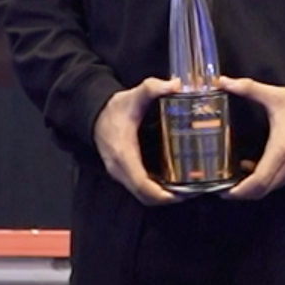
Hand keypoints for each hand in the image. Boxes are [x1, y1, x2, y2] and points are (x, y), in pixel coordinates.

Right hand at [93, 79, 179, 205]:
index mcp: (123, 154)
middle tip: (191, 192)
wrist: (93, 113)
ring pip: (141, 195)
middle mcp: (119, 168)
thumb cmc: (114, 108)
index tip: (182, 194)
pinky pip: (139, 189)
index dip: (162, 194)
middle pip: (144, 196)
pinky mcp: (122, 172)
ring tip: (185, 190)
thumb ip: (152, 88)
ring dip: (161, 197)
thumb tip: (175, 85)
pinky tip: (171, 183)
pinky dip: (154, 191)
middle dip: (167, 199)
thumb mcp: (133, 96)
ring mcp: (119, 173)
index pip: (142, 184)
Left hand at [217, 77, 284, 198]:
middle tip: (226, 188)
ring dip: (256, 186)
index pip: (258, 182)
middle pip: (263, 191)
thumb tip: (223, 81)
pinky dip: (269, 180)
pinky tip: (260, 166)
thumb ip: (247, 89)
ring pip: (273, 188)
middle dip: (244, 192)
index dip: (240, 191)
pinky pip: (283, 182)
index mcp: (281, 150)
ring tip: (240, 175)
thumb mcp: (274, 95)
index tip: (224, 192)